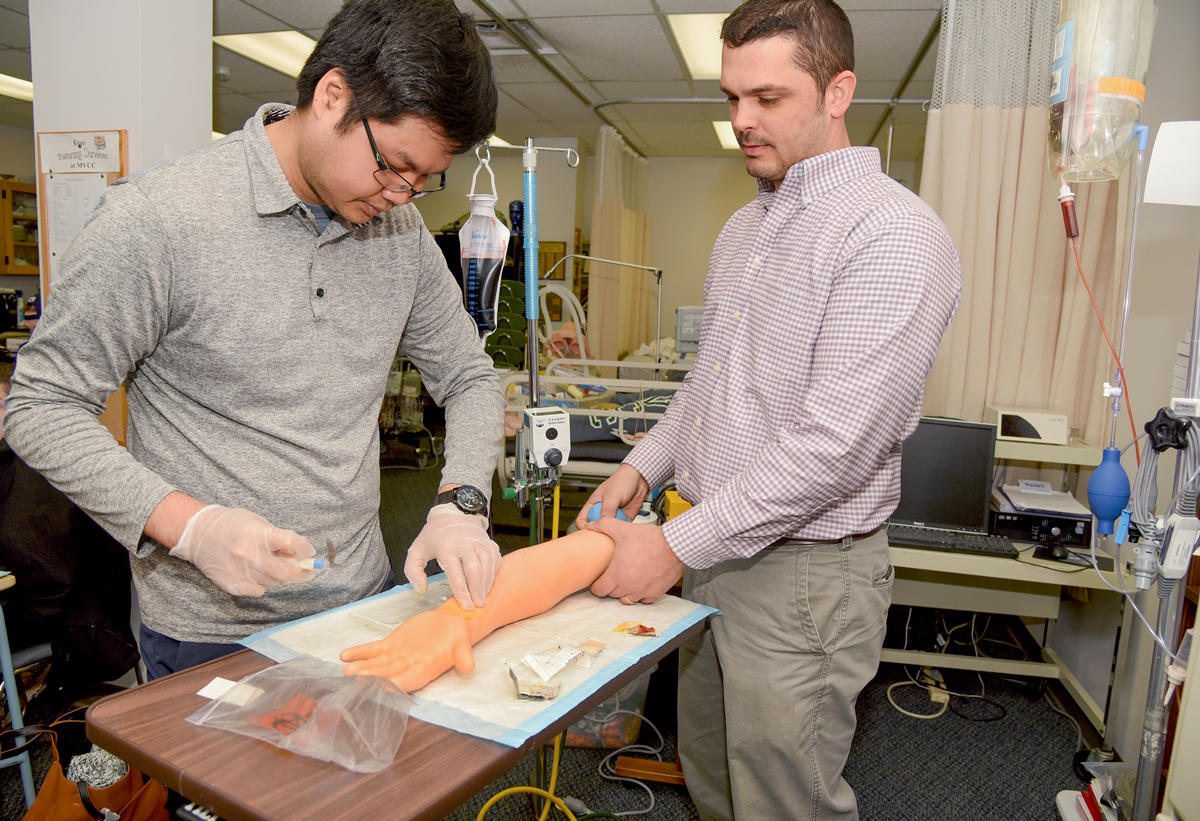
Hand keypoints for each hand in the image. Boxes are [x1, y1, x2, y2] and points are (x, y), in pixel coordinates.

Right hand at [167, 505, 315, 596]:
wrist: (198, 534)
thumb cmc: (231, 525)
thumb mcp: (258, 523)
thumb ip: (277, 539)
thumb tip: (297, 555)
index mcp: (259, 534)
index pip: (293, 543)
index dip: (306, 549)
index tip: (310, 553)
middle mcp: (251, 554)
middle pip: (286, 572)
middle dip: (301, 573)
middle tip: (307, 571)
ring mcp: (241, 571)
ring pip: (274, 582)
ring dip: (278, 575)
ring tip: (269, 565)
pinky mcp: (233, 584)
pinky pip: (259, 590)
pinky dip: (262, 584)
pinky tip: (254, 573)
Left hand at [341, 608, 475, 691]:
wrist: (449, 623)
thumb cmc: (458, 635)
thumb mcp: (464, 642)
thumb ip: (464, 655)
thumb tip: (468, 666)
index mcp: (425, 670)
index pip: (409, 680)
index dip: (397, 684)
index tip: (383, 688)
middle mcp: (408, 667)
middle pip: (388, 675)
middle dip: (372, 677)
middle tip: (355, 679)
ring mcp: (397, 657)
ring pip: (377, 664)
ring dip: (362, 667)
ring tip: (347, 670)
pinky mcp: (391, 645)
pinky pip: (373, 650)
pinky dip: (360, 652)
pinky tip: (344, 655)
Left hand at [404, 504, 499, 609]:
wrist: (452, 513)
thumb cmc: (434, 536)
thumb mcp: (416, 550)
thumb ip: (413, 571)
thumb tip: (422, 588)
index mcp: (446, 547)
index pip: (455, 572)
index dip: (461, 591)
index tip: (466, 605)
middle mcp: (464, 543)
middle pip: (474, 569)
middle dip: (477, 589)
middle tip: (478, 604)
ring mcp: (478, 541)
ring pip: (487, 563)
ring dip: (487, 582)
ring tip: (483, 596)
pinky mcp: (488, 541)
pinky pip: (494, 558)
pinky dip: (493, 571)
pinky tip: (488, 582)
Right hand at [573, 464, 648, 530]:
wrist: (639, 479)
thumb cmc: (622, 481)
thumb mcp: (612, 495)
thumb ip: (607, 510)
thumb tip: (603, 524)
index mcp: (594, 505)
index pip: (582, 520)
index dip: (583, 528)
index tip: (590, 533)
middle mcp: (602, 512)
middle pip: (595, 528)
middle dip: (598, 534)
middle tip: (604, 537)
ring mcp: (613, 516)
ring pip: (608, 530)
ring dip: (611, 534)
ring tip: (615, 535)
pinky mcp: (624, 519)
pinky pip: (621, 529)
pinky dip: (622, 532)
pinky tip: (624, 531)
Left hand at [586, 518, 683, 604]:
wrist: (674, 546)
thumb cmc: (650, 539)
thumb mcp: (623, 529)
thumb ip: (604, 525)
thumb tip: (591, 524)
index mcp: (617, 574)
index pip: (599, 591)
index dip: (596, 586)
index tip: (598, 581)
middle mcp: (628, 587)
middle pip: (611, 595)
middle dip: (610, 587)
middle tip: (613, 576)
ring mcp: (642, 592)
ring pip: (626, 600)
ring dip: (624, 592)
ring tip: (626, 580)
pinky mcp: (655, 593)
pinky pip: (643, 600)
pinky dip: (640, 594)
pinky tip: (641, 583)